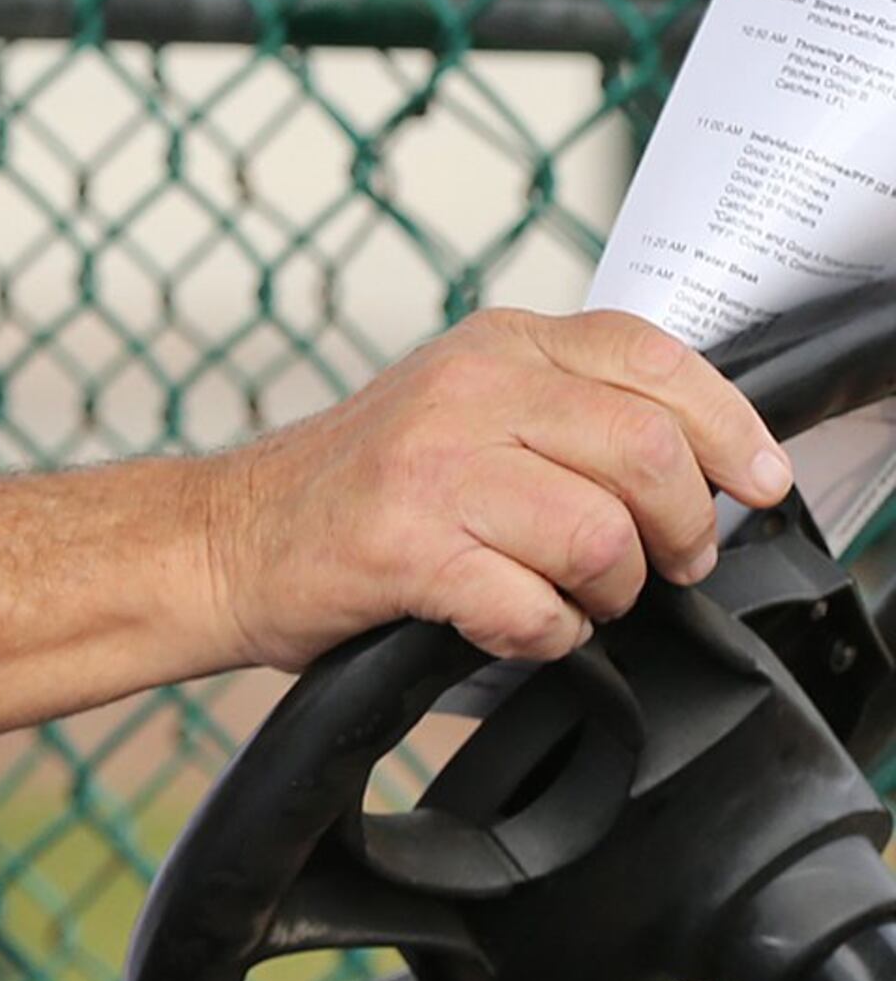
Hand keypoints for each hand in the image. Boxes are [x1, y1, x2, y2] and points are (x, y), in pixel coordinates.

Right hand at [206, 307, 795, 667]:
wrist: (224, 538)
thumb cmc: (356, 488)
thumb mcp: (461, 406)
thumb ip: (563, 407)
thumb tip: (703, 457)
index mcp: (493, 345)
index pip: (650, 359)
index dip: (728, 426)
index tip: (757, 481)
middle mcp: (464, 389)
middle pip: (647, 450)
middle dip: (681, 528)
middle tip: (666, 564)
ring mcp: (430, 466)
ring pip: (601, 534)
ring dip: (606, 591)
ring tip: (570, 597)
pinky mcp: (402, 546)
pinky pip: (531, 606)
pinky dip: (541, 635)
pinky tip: (509, 624)